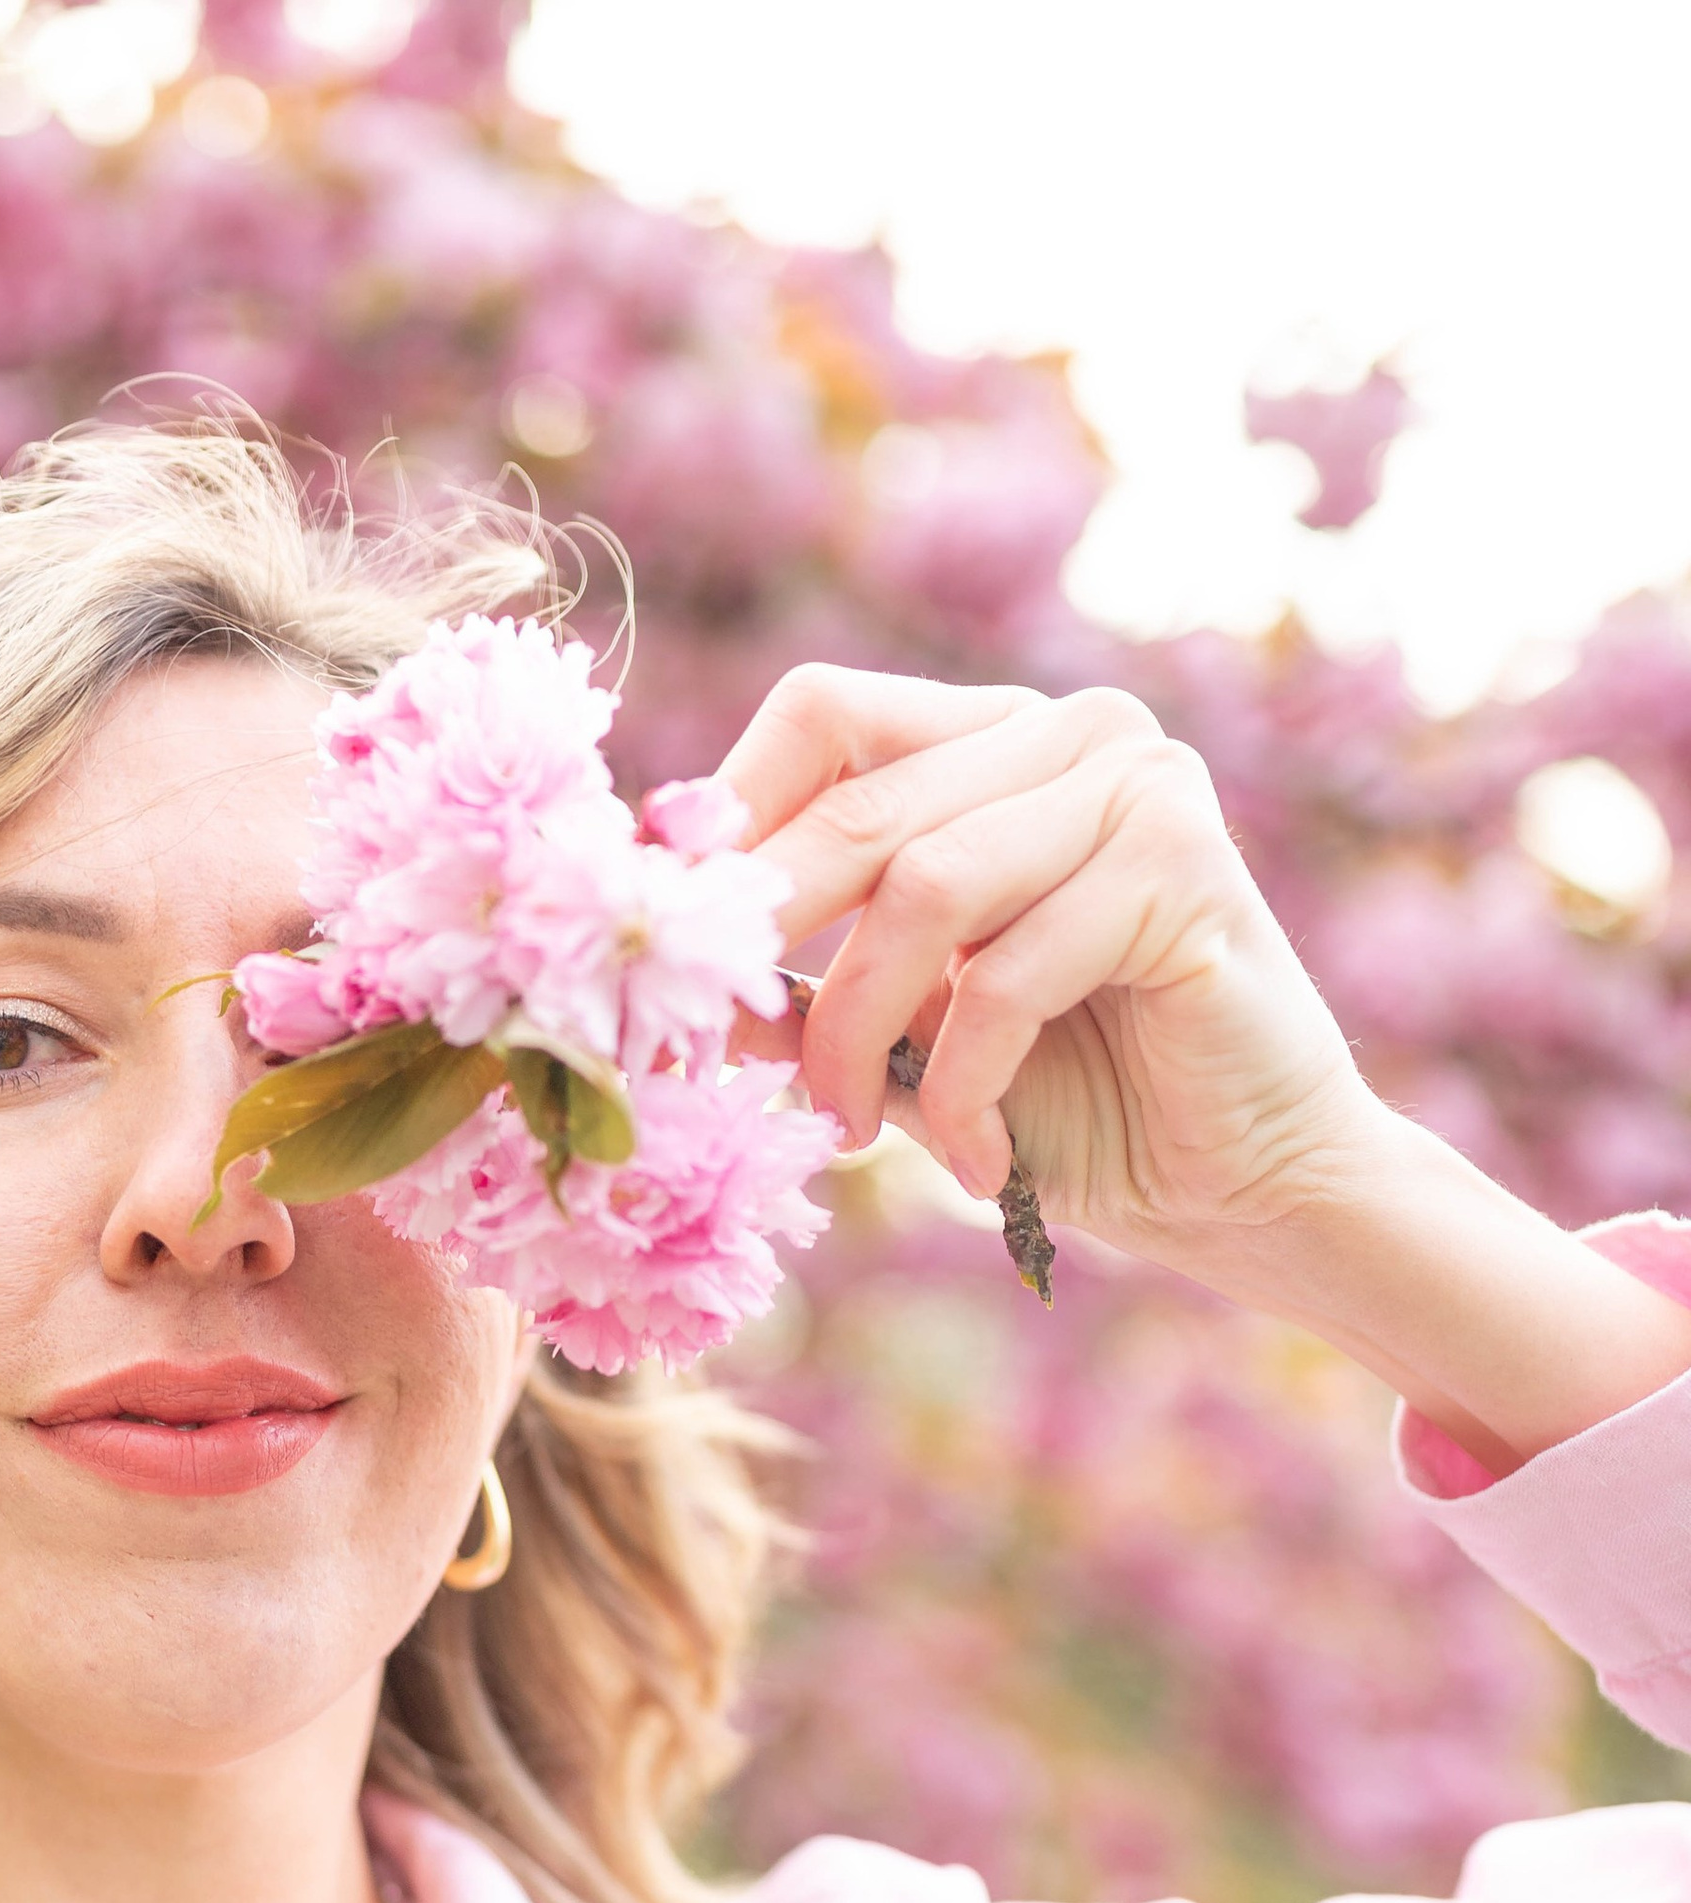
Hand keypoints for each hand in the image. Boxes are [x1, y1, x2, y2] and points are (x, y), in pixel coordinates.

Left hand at [718, 661, 1690, 1470]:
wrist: (1240, 1188)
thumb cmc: (1065, 1108)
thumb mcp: (897, 1042)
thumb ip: (799, 990)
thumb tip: (662, 975)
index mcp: (993, 740)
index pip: (825, 714)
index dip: (726, 816)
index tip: (662, 937)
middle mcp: (1070, 730)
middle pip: (857, 800)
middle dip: (763, 945)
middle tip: (710, 1051)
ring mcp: (1139, 782)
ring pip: (921, 885)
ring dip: (858, 1029)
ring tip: (854, 1131)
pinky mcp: (1185, 866)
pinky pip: (1007, 972)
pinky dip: (961, 1084)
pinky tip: (977, 1159)